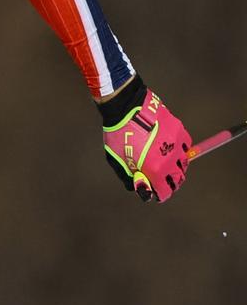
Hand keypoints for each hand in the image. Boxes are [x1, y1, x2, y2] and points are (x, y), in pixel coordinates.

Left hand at [99, 76, 190, 202]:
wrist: (127, 108)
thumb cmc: (118, 136)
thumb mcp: (118, 161)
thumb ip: (130, 178)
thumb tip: (142, 190)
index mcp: (154, 171)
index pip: (165, 192)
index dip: (160, 195)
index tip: (156, 194)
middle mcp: (169, 160)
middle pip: (178, 179)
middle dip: (171, 184)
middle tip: (164, 183)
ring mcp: (176, 144)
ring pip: (184, 163)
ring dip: (178, 168)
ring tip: (168, 167)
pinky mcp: (179, 130)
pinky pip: (187, 145)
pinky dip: (182, 150)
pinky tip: (172, 149)